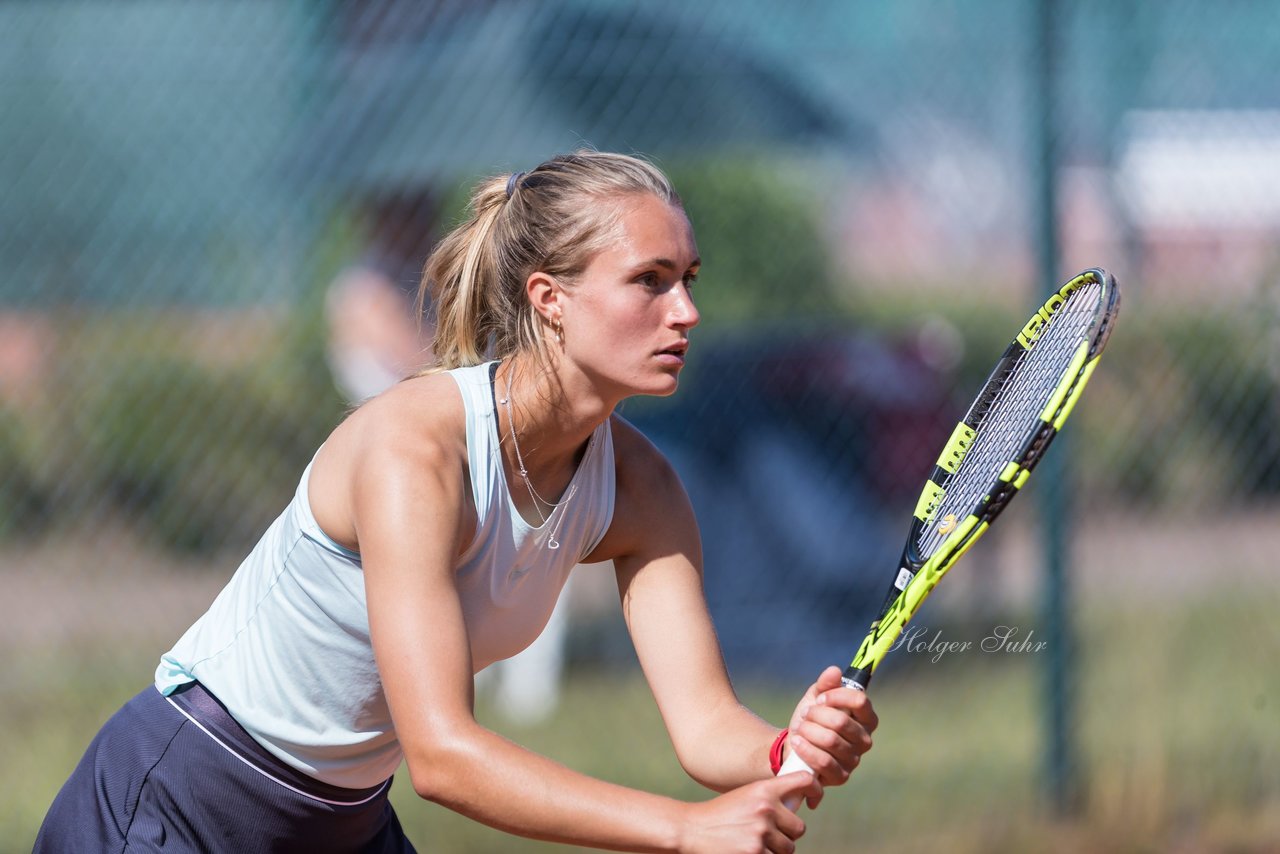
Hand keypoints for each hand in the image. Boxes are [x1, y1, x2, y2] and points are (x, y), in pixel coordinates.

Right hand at [678, 772, 819, 853]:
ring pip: (788, 848)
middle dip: (787, 834)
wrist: (692, 829)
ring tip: (755, 843)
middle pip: (799, 828)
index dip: (814, 788)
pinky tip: (748, 850)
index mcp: (764, 789)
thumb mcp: (746, 796)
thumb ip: (770, 799)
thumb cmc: (721, 814)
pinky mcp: (756, 853)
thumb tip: (797, 808)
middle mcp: (766, 808)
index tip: (814, 797)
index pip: (803, 781)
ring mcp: (761, 833)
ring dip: (776, 849)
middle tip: (769, 834)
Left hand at [785, 666, 877, 807]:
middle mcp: (865, 739)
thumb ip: (825, 684)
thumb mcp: (815, 697)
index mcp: (865, 717)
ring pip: (830, 740)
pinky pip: (824, 761)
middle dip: (816, 715)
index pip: (860, 701)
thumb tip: (834, 671)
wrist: (794, 744)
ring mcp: (854, 759)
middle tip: (805, 715)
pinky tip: (797, 742)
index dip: (837, 696)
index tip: (820, 698)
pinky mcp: (841, 776)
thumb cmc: (811, 719)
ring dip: (809, 731)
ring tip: (800, 728)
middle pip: (842, 722)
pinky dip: (806, 749)